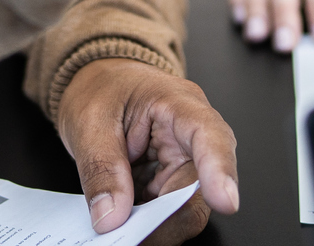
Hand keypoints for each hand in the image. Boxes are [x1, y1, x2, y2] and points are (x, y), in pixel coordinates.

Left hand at [56, 59, 237, 240]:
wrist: (98, 84)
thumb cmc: (102, 89)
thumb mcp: (89, 122)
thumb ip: (101, 168)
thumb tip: (111, 215)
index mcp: (180, 105)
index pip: (211, 137)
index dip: (221, 170)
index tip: (224, 201)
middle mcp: (190, 138)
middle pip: (197, 190)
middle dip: (168, 221)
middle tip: (132, 237)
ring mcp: (182, 164)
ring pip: (183, 210)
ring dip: (153, 226)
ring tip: (120, 231)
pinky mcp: (169, 185)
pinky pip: (164, 214)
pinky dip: (144, 225)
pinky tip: (122, 224)